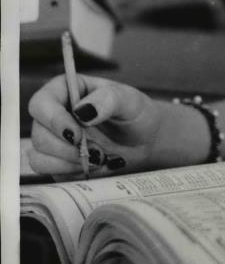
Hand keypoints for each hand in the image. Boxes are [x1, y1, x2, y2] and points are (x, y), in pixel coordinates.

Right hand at [27, 74, 163, 177]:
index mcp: (68, 90)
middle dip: (67, 148)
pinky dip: (73, 173)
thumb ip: (108, 99)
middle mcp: (55, 114)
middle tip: (97, 151)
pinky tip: (96, 167)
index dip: (53, 120)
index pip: (41, 103)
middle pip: (39, 134)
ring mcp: (54, 140)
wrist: (146, 142)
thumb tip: (83, 111)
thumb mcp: (129, 100)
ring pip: (39, 158)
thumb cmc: (136, 114)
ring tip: (100, 158)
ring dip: (70, 163)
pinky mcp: (57, 163)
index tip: (77, 135)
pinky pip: (51, 174)